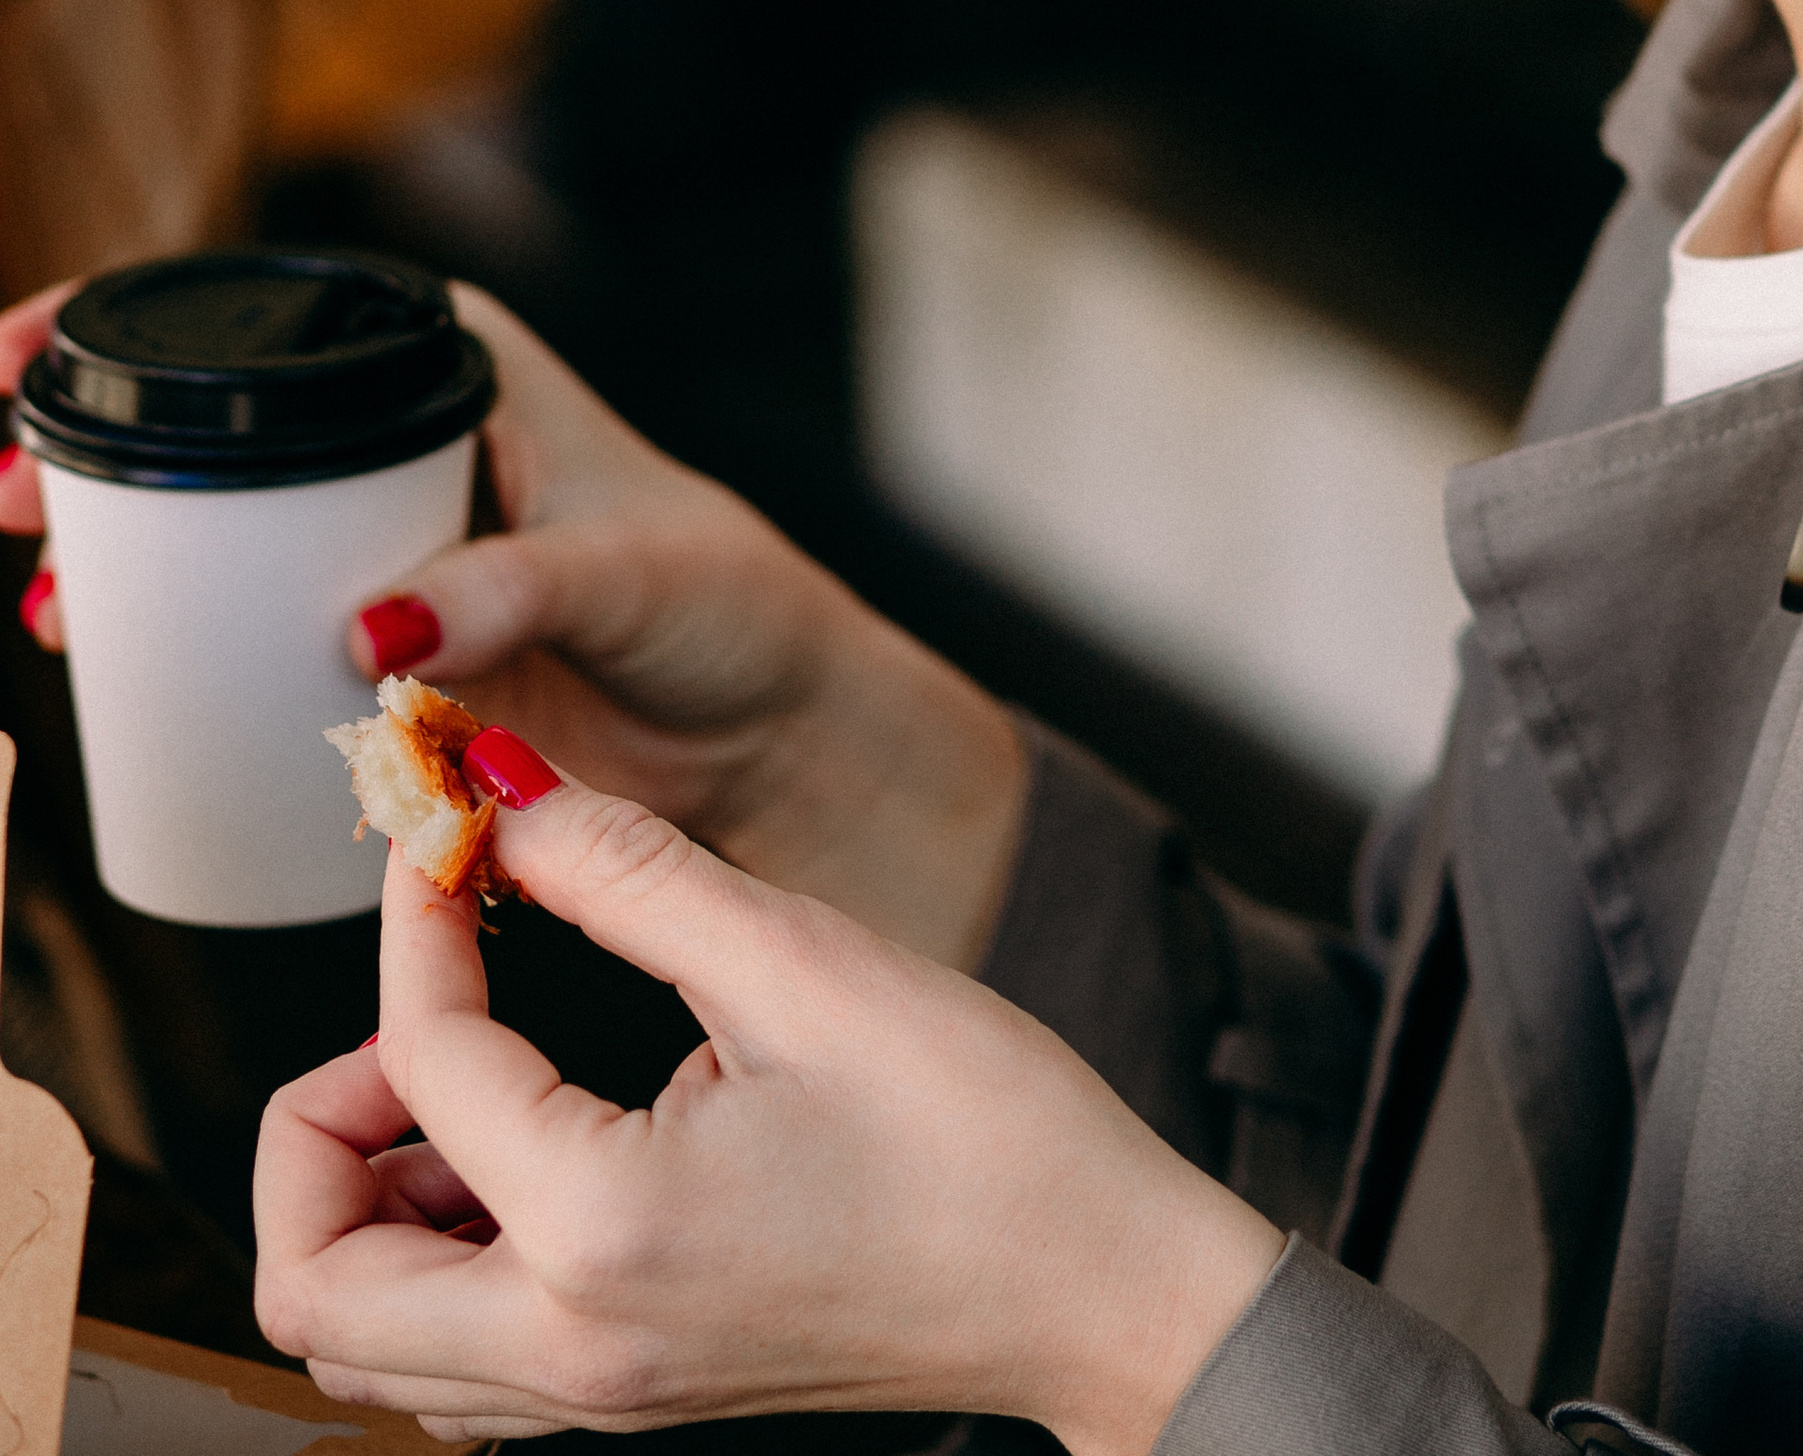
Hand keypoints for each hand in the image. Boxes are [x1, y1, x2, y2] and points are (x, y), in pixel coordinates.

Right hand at [0, 278, 1024, 968]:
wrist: (789, 750)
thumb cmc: (738, 617)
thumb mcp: (635, 573)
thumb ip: (512, 590)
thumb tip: (374, 630)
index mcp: (471, 379)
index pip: (298, 316)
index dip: (162, 312)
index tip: (37, 338)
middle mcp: (415, 462)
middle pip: (229, 431)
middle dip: (101, 447)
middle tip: (6, 488)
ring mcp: (391, 572)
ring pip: (226, 549)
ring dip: (126, 564)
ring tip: (56, 595)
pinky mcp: (388, 682)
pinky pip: (263, 662)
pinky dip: (188, 668)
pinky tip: (121, 681)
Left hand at [254, 744, 1281, 1450]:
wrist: (1102, 1285)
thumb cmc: (990, 1136)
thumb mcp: (805, 960)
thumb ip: (629, 872)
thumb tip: (506, 797)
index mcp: (603, 1230)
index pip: (420, 1060)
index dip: (419, 913)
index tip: (459, 827)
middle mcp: (572, 1347)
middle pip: (309, 1278)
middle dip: (320, 1113)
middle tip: (426, 995)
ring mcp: (599, 1395)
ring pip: (363, 1342)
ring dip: (365, 1199)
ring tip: (466, 1067)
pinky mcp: (633, 1395)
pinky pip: (450, 1366)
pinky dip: (430, 1261)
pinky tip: (521, 1148)